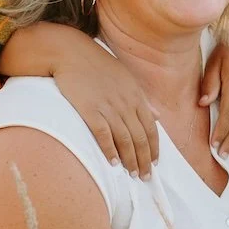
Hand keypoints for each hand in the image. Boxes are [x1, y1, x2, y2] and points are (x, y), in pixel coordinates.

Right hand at [53, 40, 158, 177]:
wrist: (70, 52)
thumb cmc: (97, 65)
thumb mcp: (126, 78)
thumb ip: (142, 98)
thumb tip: (157, 115)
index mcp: (136, 95)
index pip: (151, 128)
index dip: (154, 148)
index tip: (154, 163)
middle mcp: (125, 103)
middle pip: (140, 137)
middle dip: (144, 160)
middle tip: (144, 176)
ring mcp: (108, 106)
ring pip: (125, 139)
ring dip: (130, 159)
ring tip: (132, 175)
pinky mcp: (89, 109)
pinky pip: (103, 134)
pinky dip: (110, 150)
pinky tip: (113, 162)